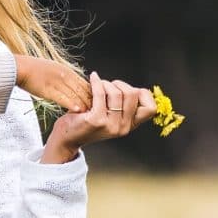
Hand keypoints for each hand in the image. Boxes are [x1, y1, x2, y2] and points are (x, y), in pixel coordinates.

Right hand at [13, 56, 92, 111]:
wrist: (20, 68)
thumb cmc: (33, 69)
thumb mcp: (54, 68)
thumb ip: (65, 76)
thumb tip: (73, 83)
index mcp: (67, 71)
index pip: (84, 83)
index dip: (92, 93)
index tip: (97, 102)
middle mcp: (64, 76)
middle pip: (82, 90)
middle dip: (90, 101)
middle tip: (96, 111)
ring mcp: (57, 83)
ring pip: (75, 95)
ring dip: (83, 104)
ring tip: (89, 114)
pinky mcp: (48, 90)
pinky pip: (62, 98)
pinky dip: (70, 104)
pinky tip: (76, 110)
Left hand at [41, 72, 158, 162]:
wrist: (66, 139)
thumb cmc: (86, 121)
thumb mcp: (110, 115)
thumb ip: (121, 105)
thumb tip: (129, 87)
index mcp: (130, 126)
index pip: (151, 108)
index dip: (142, 94)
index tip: (126, 90)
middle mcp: (123, 128)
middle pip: (133, 94)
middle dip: (119, 84)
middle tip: (107, 86)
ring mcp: (111, 125)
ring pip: (117, 93)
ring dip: (106, 84)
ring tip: (97, 85)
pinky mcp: (96, 121)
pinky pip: (100, 94)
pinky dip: (97, 82)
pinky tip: (93, 78)